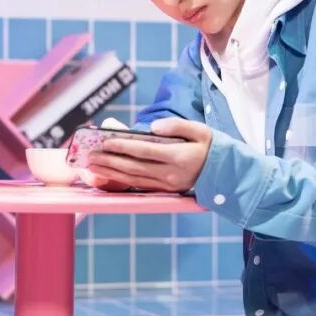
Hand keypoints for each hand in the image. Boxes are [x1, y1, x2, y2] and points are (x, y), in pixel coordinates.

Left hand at [86, 117, 212, 192]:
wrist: (224, 173)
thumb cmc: (210, 146)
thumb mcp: (200, 130)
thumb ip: (177, 125)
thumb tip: (153, 127)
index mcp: (179, 157)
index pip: (145, 151)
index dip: (124, 146)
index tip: (106, 141)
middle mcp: (171, 173)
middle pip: (134, 167)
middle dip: (110, 161)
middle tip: (90, 155)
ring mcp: (167, 184)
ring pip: (133, 179)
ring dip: (111, 172)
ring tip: (93, 165)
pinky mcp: (164, 190)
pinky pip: (139, 185)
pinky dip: (121, 180)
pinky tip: (108, 174)